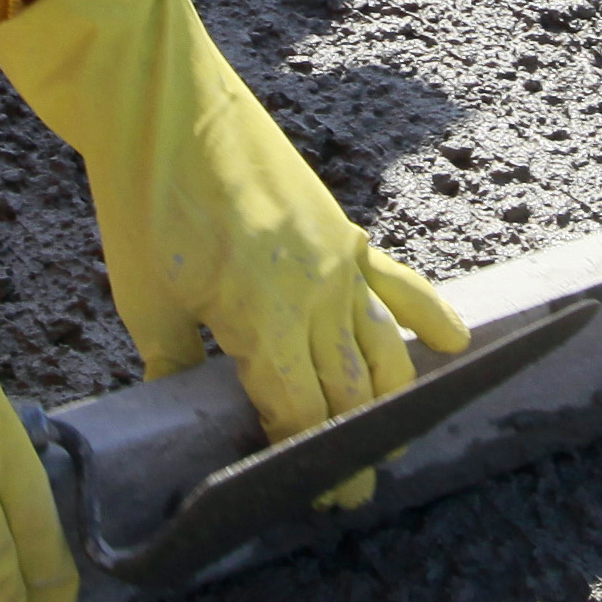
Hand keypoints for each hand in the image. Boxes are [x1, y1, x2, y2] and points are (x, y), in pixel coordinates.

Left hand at [0, 0, 466, 501]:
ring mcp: (338, 260)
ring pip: (384, 350)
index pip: (299, 412)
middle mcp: (316, 296)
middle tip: (349, 496)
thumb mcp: (145, 298)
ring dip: (390, 402)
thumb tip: (180, 409)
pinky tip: (457, 346)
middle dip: (350, 450)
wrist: (164, 103)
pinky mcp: (343, 228)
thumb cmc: (145, 198)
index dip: (302, 460)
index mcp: (264, 319)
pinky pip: (400, 281)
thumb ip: (172, 363)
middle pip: (348, 393)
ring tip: (389, 443)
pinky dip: (431, 316)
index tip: (307, 499)